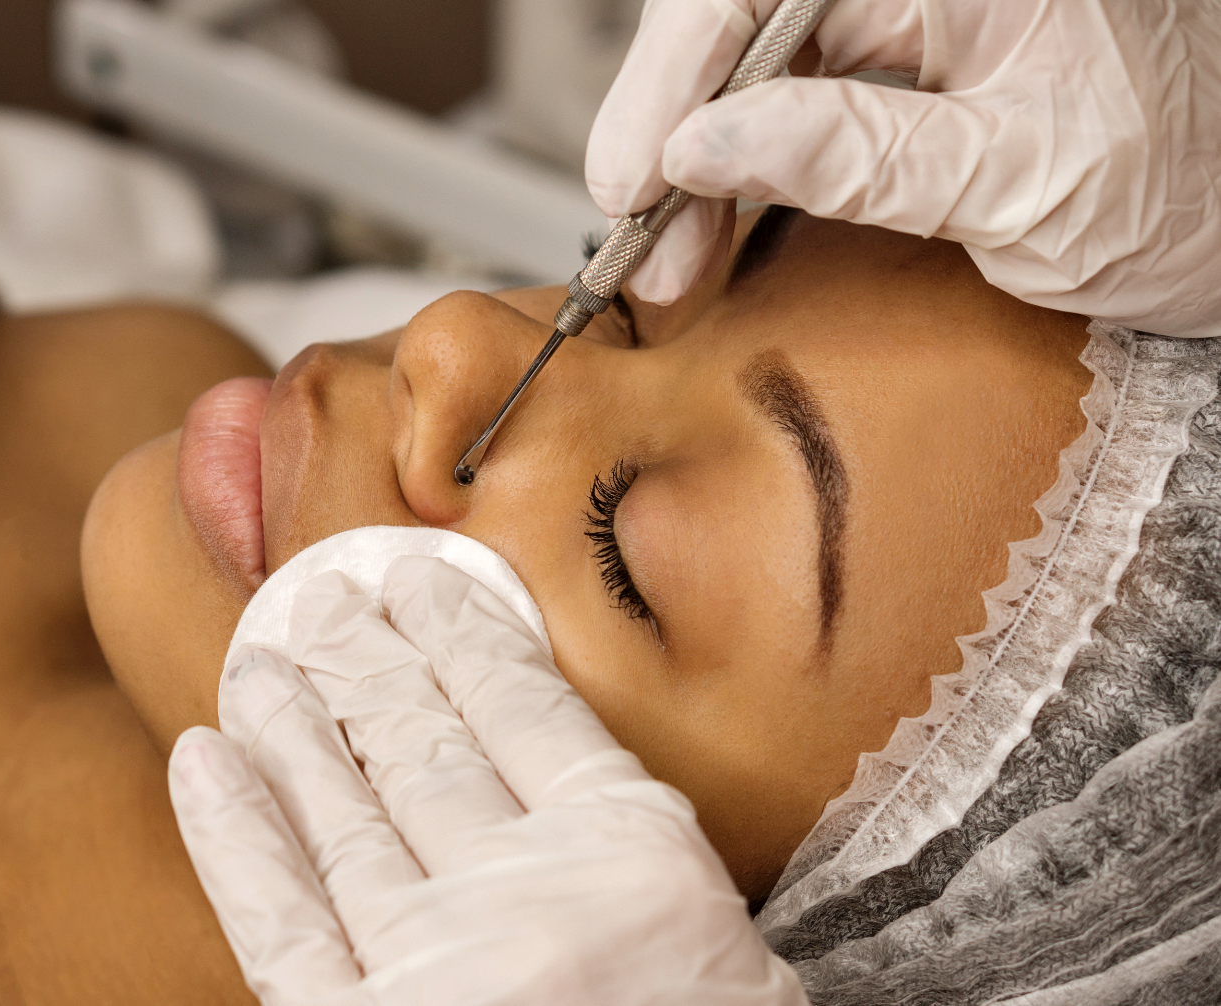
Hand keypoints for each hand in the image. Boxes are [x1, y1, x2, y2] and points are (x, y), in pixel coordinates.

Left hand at [169, 556, 805, 1004]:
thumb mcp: (710, 946)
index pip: (525, 706)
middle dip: (364, 661)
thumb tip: (507, 741)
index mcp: (638, 856)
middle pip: (422, 744)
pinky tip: (202, 760)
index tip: (420, 584)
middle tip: (323, 597)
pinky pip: (278, 920)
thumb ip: (613, 847)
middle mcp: (532, 895)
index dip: (461, 632)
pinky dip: (234, 837)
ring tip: (263, 658)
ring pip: (346, 813)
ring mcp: (437, 966)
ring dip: (294, 723)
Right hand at [586, 0, 1220, 337]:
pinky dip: (744, 163)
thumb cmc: (1185, 191)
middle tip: (638, 231)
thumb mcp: (1016, 186)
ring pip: (756, 57)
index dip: (677, 73)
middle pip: (745, 14)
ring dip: (698, 156)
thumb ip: (856, 156)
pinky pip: (794, 90)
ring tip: (673, 248)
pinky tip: (715, 217)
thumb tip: (706, 144)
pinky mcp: (906, 55)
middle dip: (674, 125)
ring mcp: (918, 7)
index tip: (632, 175)